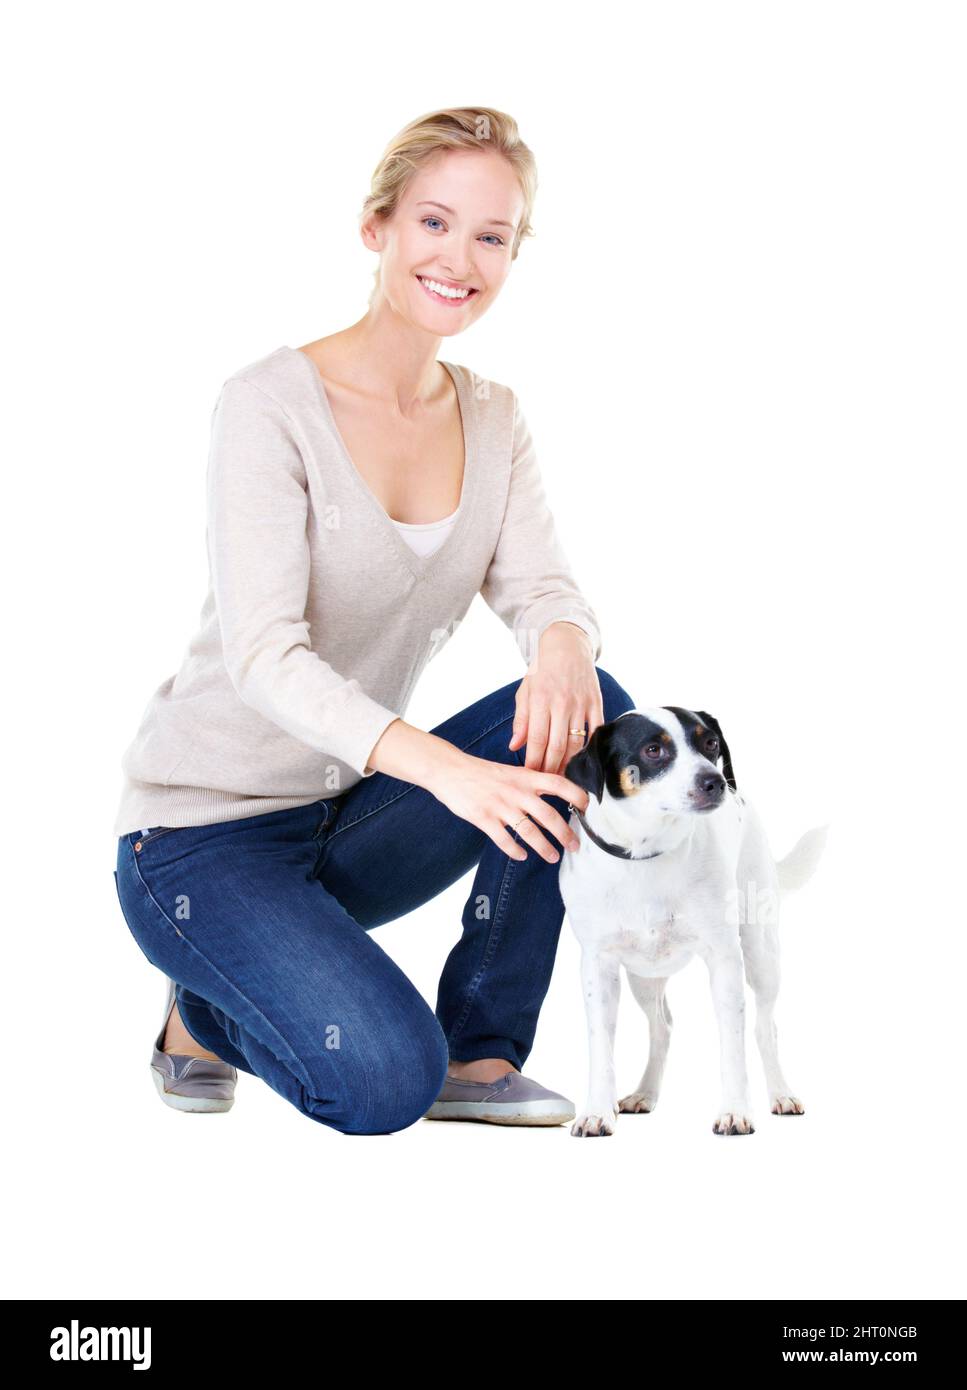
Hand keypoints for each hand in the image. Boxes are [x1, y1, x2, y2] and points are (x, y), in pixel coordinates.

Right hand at [425, 749, 589, 863]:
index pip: (559, 784)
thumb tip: (554, 793)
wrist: (450, 770)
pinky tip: (522, 856)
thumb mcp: (511, 771)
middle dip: (565, 834)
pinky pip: (504, 840)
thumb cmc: (482, 773)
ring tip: (553, 857)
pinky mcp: (484, 818)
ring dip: (544, 848)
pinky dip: (515, 851)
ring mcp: (500, 806)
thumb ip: (530, 783)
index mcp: (525, 777)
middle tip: (575, 846)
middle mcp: (516, 792)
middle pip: (549, 815)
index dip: (577, 795)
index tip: (588, 807)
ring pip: (529, 832)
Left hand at [508, 623, 604, 774]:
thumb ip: (520, 721)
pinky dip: (589, 748)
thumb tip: (514, 746)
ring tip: (562, 775)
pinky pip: (595, 731)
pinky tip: (582, 760)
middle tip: (546, 782)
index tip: (530, 776)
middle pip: (556, 746)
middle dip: (550, 768)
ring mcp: (580, 704)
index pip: (536, 740)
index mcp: (540, 701)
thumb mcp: (525, 692)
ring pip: (576, 743)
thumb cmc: (542, 671)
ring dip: (569, 763)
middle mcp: (561, 703)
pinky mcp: (595, 703)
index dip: (533, 763)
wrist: (567, 646)